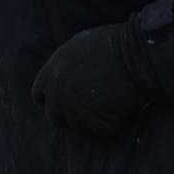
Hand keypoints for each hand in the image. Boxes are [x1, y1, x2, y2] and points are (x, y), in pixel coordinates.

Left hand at [31, 24, 144, 138]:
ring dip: (94, 120)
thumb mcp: (78, 46)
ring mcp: (71, 108)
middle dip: (70, 116)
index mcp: (50, 73)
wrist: (133, 50)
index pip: (40, 96)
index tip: (67, 101)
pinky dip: (113, 123)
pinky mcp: (91, 120)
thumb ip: (65, 66)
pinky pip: (101, 130)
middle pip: (55, 117)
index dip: (53, 100)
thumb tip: (66, 77)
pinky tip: (122, 107)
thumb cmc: (113, 43)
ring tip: (112, 101)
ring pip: (78, 126)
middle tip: (92, 109)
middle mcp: (55, 93)